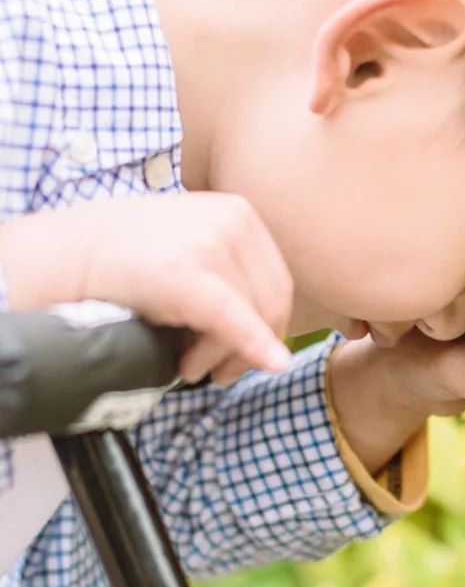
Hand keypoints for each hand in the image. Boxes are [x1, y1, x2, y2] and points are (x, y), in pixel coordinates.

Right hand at [0, 193, 292, 383]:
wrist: (65, 253)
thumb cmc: (128, 261)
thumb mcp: (194, 248)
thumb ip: (235, 273)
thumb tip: (277, 331)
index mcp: (240, 213)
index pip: (277, 283)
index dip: (270, 328)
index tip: (253, 356)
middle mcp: (232, 220)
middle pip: (271, 301)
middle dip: (252, 346)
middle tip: (220, 373)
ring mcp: (210, 241)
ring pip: (251, 316)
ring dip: (223, 354)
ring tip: (188, 366)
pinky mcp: (184, 273)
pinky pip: (232, 317)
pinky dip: (253, 344)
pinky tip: (266, 363)